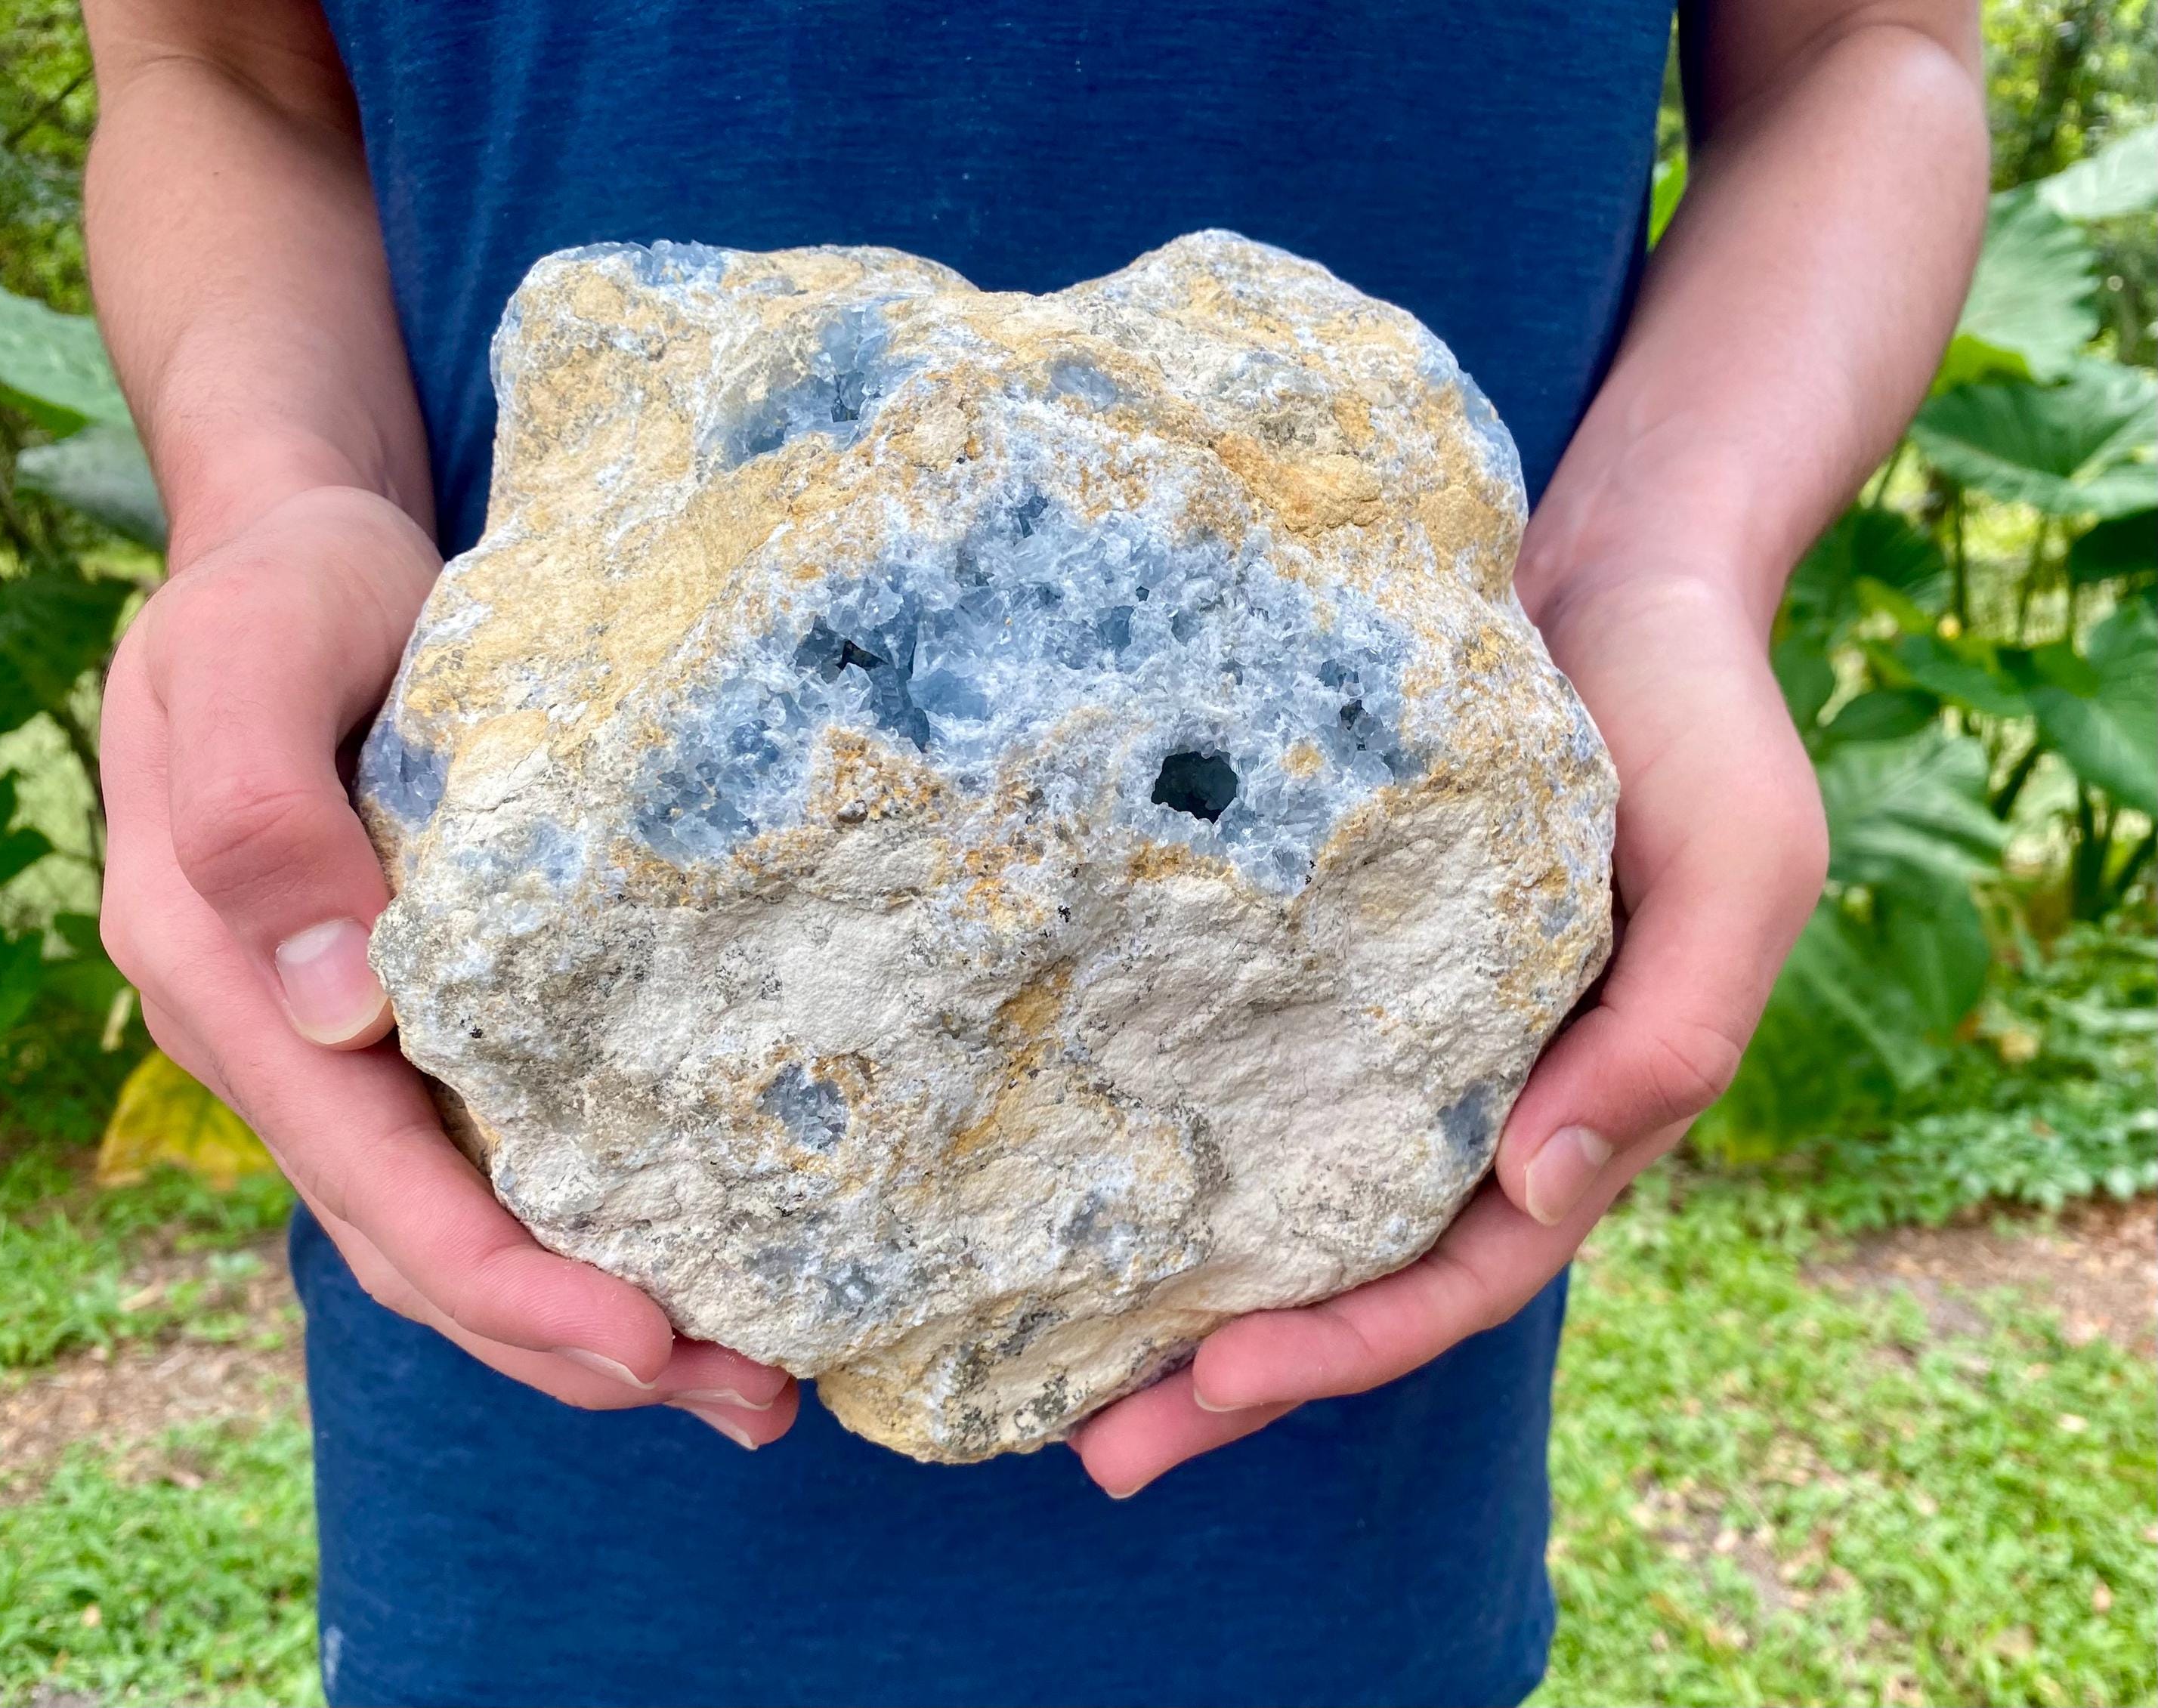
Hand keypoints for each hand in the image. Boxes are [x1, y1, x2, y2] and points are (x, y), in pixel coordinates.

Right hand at [100, 485, 798, 1446]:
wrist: (295, 548)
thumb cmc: (284, 595)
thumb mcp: (252, 664)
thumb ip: (264, 819)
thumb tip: (339, 1004)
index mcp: (227, 990)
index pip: (374, 1187)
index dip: (506, 1286)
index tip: (650, 1344)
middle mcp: (282, 1046)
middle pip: (424, 1248)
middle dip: (578, 1347)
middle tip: (752, 1401)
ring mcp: (342, 1043)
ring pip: (454, 1226)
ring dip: (588, 1318)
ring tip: (746, 1373)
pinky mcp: (411, 1015)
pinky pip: (482, 1156)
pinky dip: (575, 1228)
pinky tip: (682, 1251)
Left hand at [1070, 564, 1826, 1496]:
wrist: (1617, 579)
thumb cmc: (1698, 724)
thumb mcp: (1740, 872)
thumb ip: (1670, 1038)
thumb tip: (1538, 1188)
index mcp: (1577, 1109)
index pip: (1455, 1271)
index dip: (1344, 1347)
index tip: (1212, 1387)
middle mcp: (1473, 1095)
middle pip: (1347, 1271)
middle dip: (1236, 1376)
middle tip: (1098, 1451)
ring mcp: (1392, 1031)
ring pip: (1282, 1192)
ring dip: (1182, 1285)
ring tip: (1047, 1358)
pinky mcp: (1319, 949)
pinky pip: (1245, 1065)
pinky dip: (1173, 1133)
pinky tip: (1072, 1165)